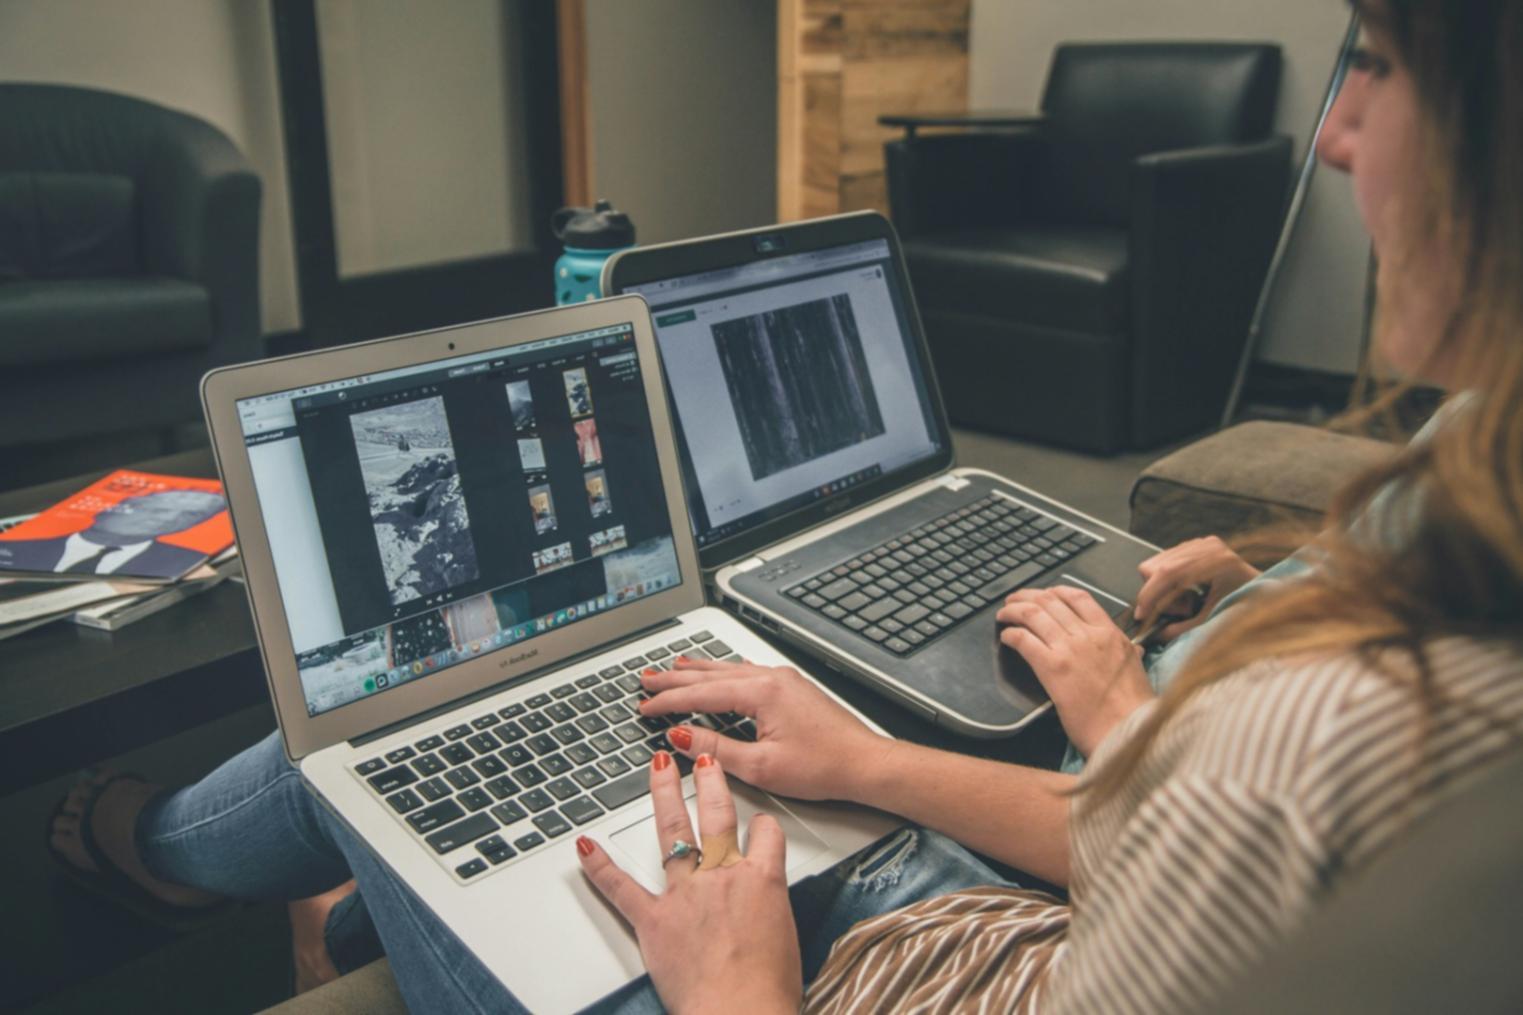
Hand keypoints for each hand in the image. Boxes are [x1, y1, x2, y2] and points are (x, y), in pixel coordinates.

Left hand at [576, 751, 799, 1014]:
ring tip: (659, 769)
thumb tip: (763, 920)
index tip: (759, 821)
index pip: (768, 834)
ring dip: (665, 796)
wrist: (740, 1013)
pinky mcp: (654, 920)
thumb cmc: (767, 989)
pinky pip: (621, 887)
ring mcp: (686, 895)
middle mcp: (723, 877)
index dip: (764, 824)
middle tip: (704, 758)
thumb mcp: (786, 939)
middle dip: (711, 781)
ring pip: (674, 832)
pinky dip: (599, 866)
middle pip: (718, 816)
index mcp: (763, 881)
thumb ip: (770, 915)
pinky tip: (585, 845)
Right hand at [640, 658, 893, 801]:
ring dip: (697, 671)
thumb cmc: (824, 766)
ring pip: (728, 670)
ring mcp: (783, 681)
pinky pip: (747, 673)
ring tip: (673, 667)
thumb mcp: (761, 766)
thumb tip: (682, 737)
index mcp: (762, 693)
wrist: (865, 763)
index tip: (645, 705)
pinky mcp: (792, 689)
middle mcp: (772, 679)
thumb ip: (716, 749)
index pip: (701, 693)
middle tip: (647, 679)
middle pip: (711, 674)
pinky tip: (719, 672)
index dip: (668, 700)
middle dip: (675, 678)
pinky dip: (723, 673)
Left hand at [997, 586, 1152, 757]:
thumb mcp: (1137, 669)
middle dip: (1027, 597)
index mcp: (1110, 633)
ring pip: (1034, 615)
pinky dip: (1011, 634)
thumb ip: (1129, 652)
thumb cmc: (1133, 708)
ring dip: (1013, 611)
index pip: (1078, 597)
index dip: (1055, 591)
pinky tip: (1006, 637)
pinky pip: (1024, 640)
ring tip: (1004, 615)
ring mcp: (1069, 649)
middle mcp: (1089, 635)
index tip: (1044, 594)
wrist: (1127, 730)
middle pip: (1050, 601)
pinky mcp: (1052, 668)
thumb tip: (1132, 648)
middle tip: (1015, 601)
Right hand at [1134, 536, 1260, 639]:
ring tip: (1187, 600)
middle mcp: (1206, 547)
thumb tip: (1155, 635)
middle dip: (1157, 592)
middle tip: (1178, 610)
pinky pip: (1169, 558)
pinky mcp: (1200, 544)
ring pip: (1158, 562)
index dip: (1148, 595)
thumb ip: (1181, 629)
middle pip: (1155, 566)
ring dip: (1164, 585)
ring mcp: (1202, 543)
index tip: (1142, 614)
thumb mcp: (1211, 622)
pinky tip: (1189, 589)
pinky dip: (1171, 578)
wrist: (1268, 594)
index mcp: (1212, 562)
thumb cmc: (1245, 607)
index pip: (1165, 573)